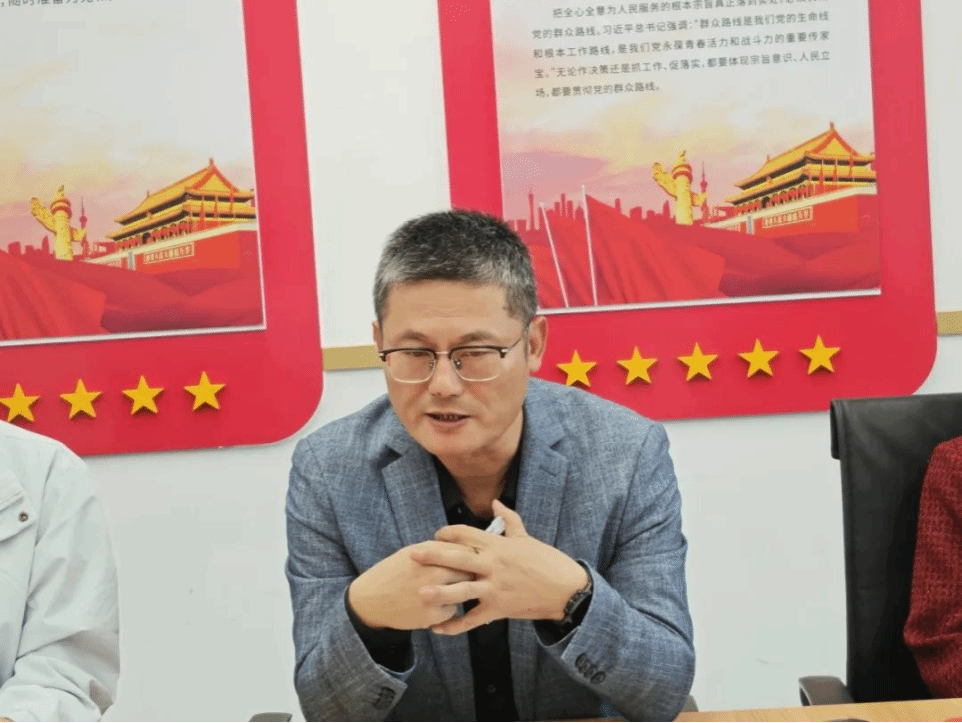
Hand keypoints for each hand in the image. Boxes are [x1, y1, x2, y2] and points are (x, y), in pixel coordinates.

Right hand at [348, 541, 474, 630]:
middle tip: (466, 577)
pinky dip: (448, 609)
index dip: (470, 557)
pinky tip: (436, 606)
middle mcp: (434, 572)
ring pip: (464, 591)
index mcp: (429, 553)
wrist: (370, 599)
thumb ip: (438, 549)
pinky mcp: (433, 615)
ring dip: (462, 591)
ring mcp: (434, 594)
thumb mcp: (413, 551)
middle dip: (470, 574)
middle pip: (469, 571)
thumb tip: (464, 548)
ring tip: (453, 590)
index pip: (465, 551)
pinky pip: (453, 610)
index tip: (470, 561)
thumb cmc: (393, 572)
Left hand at [411, 500, 588, 634]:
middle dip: (434, 556)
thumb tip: (496, 502)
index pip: (468, 534)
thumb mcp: (527, 538)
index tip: (436, 535)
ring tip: (420, 593)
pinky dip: (455, 626)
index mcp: (499, 546)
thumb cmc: (547, 561)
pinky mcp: (499, 609)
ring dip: (441, 592)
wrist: (566, 590)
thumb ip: (509, 519)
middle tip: (412, 554)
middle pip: (459, 558)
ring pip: (463, 590)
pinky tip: (438, 628)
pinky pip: (473, 620)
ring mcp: (495, 588)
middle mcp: (494, 565)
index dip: (449, 533)